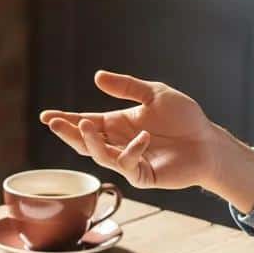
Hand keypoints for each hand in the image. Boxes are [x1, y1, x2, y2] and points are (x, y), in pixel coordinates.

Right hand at [39, 71, 217, 189]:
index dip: (66, 120)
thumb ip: (127, 87)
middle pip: (86, 141)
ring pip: (100, 155)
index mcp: (117, 124)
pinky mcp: (142, 175)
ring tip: (86, 125)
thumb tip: (97, 77)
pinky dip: (132, 151)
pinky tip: (143, 138)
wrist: (208, 142)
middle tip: (54, 123)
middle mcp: (118, 143)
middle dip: (68, 132)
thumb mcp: (154, 94)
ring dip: (91, 141)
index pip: (85, 122)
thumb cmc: (184, 118)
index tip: (46, 116)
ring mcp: (129, 161)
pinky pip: (129, 165)